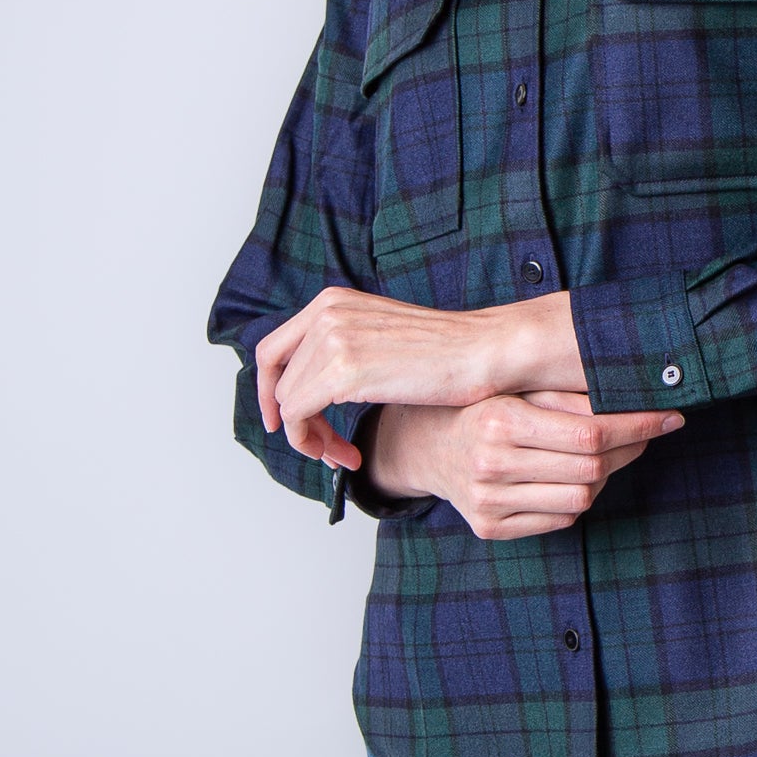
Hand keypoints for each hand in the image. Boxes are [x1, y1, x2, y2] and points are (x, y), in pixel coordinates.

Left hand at [255, 286, 587, 464]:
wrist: (486, 352)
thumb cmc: (451, 354)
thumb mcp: (385, 339)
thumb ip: (347, 349)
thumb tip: (317, 385)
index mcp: (334, 300)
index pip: (274, 349)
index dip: (270, 391)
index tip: (285, 421)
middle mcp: (326, 312)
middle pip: (277, 379)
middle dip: (296, 422)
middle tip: (322, 449)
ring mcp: (333, 338)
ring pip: (288, 403)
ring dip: (313, 439)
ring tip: (344, 456)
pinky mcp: (343, 370)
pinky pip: (300, 416)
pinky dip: (316, 443)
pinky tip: (350, 455)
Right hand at [369, 390, 684, 539]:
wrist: (424, 445)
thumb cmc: (484, 406)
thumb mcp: (519, 385)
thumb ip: (569, 390)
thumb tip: (632, 389)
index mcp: (500, 419)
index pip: (592, 431)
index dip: (639, 425)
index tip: (670, 416)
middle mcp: (491, 464)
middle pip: (592, 467)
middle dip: (631, 448)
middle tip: (649, 430)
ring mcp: (488, 501)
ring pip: (581, 497)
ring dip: (605, 475)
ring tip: (603, 453)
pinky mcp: (490, 528)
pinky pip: (560, 520)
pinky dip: (577, 498)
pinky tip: (574, 475)